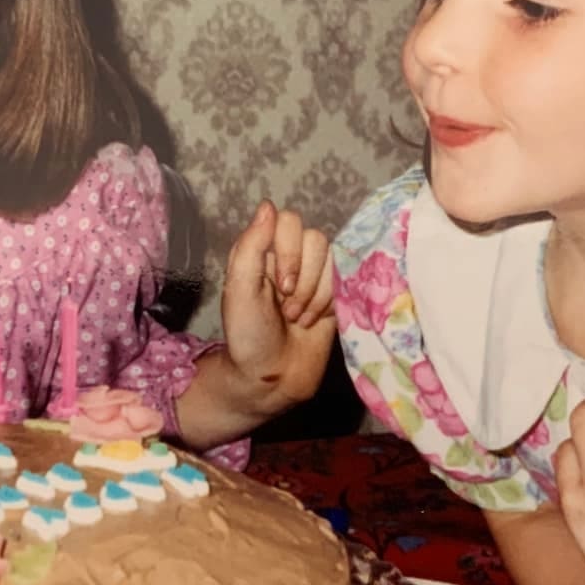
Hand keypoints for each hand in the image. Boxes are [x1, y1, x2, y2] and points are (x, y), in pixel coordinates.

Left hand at [217, 199, 336, 416]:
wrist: (271, 378)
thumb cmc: (248, 336)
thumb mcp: (239, 291)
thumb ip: (250, 246)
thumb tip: (268, 205)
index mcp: (261, 251)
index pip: (288, 222)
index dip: (289, 252)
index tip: (280, 287)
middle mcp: (289, 256)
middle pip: (315, 238)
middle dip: (305, 279)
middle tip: (287, 309)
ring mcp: (314, 274)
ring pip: (334, 259)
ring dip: (316, 295)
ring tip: (298, 318)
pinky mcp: (334, 294)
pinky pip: (345, 279)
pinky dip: (330, 302)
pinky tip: (314, 321)